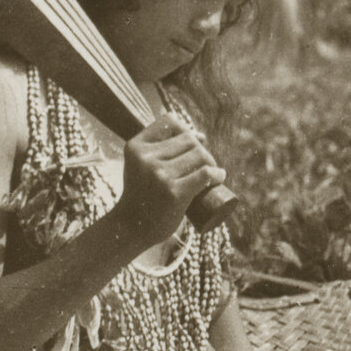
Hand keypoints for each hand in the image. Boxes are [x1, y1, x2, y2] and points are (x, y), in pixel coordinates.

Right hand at [117, 114, 225, 245]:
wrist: (131, 228)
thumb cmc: (143, 195)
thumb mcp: (140, 166)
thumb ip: (159, 149)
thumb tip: (200, 135)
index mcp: (135, 147)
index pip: (170, 122)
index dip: (186, 131)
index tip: (192, 146)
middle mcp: (145, 158)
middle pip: (189, 140)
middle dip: (201, 150)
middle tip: (205, 166)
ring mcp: (159, 175)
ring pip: (200, 155)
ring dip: (211, 163)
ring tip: (211, 174)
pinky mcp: (174, 192)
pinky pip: (205, 174)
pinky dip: (216, 175)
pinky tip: (219, 178)